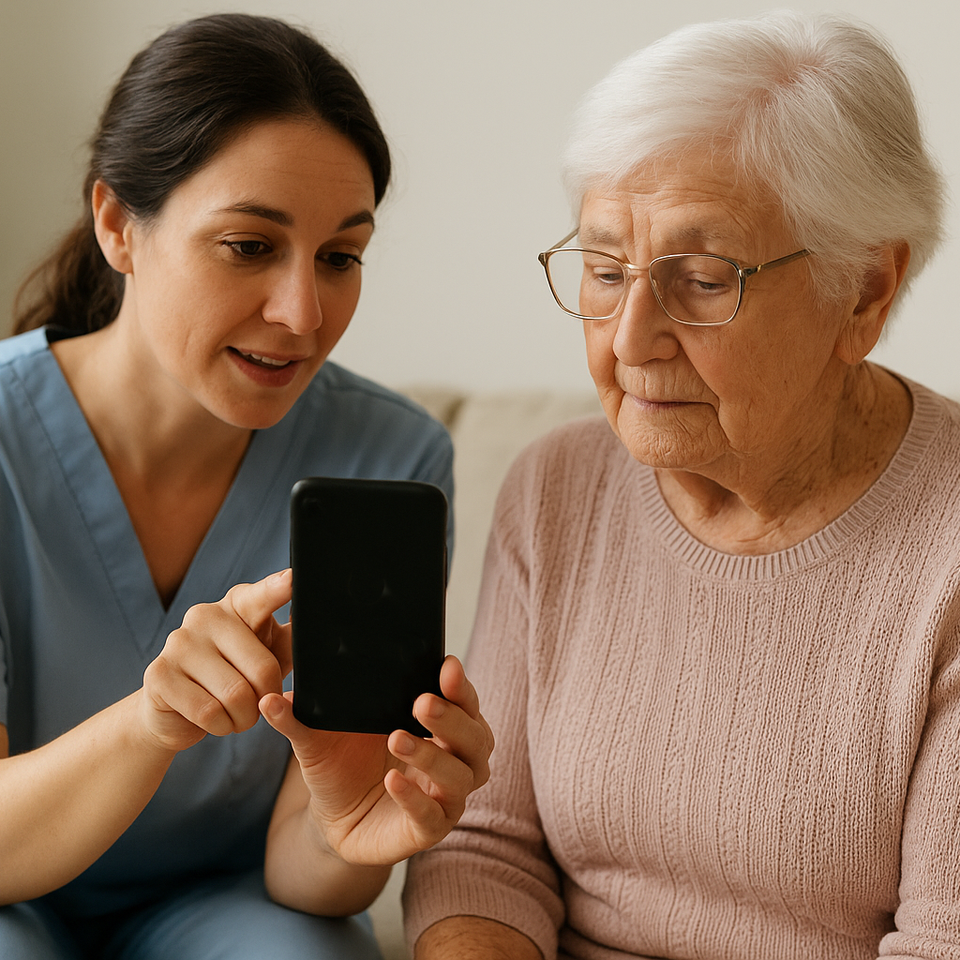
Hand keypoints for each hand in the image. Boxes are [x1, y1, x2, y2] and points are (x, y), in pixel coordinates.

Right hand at [138, 570, 292, 752]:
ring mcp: (178, 642)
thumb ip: (296, 636)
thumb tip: (329, 623)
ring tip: (239, 714)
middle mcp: (205, 615)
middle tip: (261, 703)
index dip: (278, 589)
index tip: (293, 578)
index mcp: (238, 604)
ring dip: (245, 718)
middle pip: (261, 668)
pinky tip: (217, 720)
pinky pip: (208, 712)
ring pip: (235, 695)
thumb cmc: (236, 674)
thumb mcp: (271, 652)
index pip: (261, 596)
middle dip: (268, 697)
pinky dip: (221, 726)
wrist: (177, 710)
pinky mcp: (159, 674)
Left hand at [260, 655, 493, 865]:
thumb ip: (301, 717)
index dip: (459, 686)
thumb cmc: (341, 764)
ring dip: (433, 755)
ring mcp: (444, 797)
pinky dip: (415, 797)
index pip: (464, 701)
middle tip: (422, 701)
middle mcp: (453, 758)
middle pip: (475, 737)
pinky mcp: (428, 830)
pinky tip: (392, 780)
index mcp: (438, 725)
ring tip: (398, 738)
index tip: (445, 665)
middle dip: (452, 718)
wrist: (331, 817)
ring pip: (461, 775)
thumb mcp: (320, 736)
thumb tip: (271, 698)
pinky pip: (433, 815)